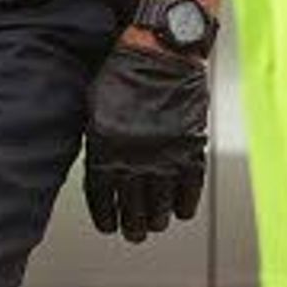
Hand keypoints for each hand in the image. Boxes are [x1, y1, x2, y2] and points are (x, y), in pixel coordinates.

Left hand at [82, 33, 210, 243]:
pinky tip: (182, 212)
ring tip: (156, 226)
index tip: (109, 227)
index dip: (106, 215)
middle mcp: (134, 155)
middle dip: (133, 224)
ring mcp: (164, 153)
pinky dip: (186, 203)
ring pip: (161, 201)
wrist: (161, 51)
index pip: (102, 194)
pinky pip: (190, 186)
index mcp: (104, 146)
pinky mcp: (190, 146)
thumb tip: (103, 172)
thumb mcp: (96, 107)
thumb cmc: (124, 73)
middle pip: (133, 204)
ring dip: (158, 218)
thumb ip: (98, 142)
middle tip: (135, 235)